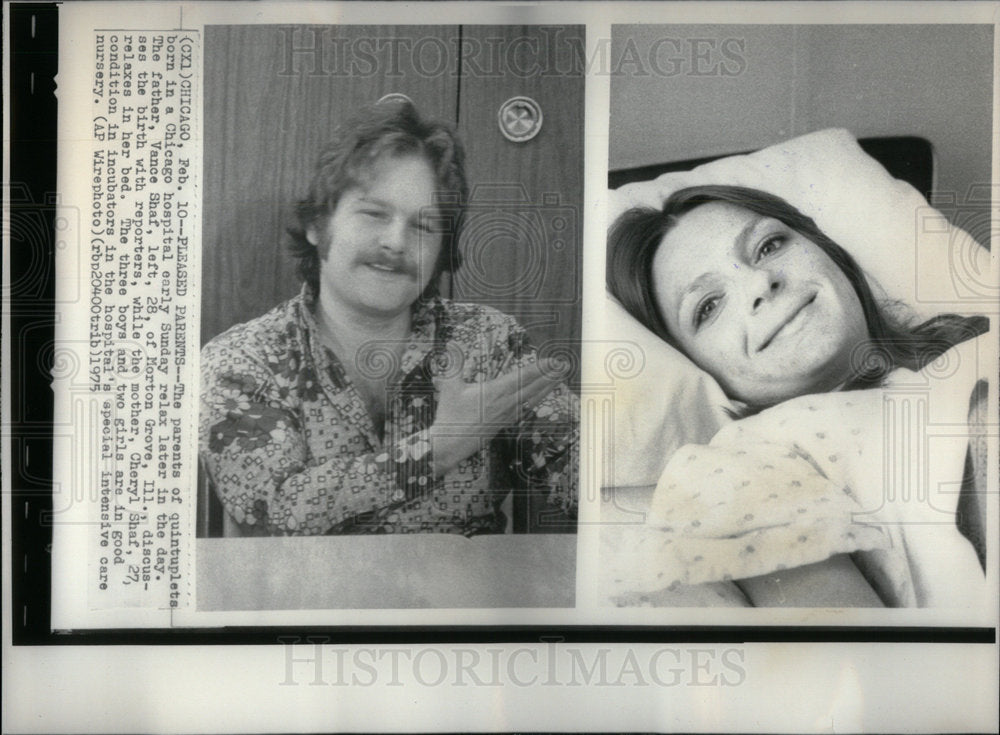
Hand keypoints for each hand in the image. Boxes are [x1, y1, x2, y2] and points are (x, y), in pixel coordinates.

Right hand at [429, 355, 565, 475]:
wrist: (450, 445)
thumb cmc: (450, 416)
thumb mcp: (449, 387)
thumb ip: (454, 364)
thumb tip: (450, 343)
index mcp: (496, 391)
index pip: (523, 376)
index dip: (540, 367)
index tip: (553, 360)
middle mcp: (506, 403)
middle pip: (534, 387)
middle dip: (550, 375)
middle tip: (565, 365)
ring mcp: (507, 414)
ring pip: (533, 398)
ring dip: (547, 387)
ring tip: (560, 377)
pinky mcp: (505, 422)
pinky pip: (526, 408)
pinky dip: (536, 400)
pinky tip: (541, 397)